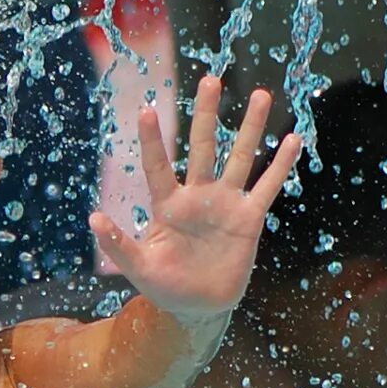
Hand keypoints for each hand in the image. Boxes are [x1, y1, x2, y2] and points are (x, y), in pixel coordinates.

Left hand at [89, 76, 301, 323]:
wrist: (199, 308)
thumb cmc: (165, 287)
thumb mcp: (139, 268)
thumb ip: (119, 245)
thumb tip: (93, 218)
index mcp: (168, 206)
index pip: (158, 166)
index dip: (152, 140)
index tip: (146, 108)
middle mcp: (198, 196)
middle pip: (203, 147)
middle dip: (207, 114)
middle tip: (211, 79)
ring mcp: (225, 204)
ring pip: (240, 158)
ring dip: (250, 128)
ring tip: (262, 95)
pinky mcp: (249, 219)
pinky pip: (267, 187)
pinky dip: (281, 164)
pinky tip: (293, 139)